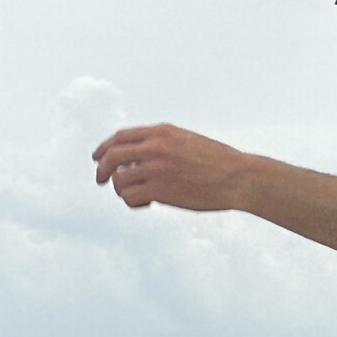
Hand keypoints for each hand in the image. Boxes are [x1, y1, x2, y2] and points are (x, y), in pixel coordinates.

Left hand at [92, 125, 248, 211]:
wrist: (238, 177)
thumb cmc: (216, 161)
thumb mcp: (185, 140)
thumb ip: (159, 143)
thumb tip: (132, 157)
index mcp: (161, 132)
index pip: (120, 136)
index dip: (104, 147)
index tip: (97, 157)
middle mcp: (155, 147)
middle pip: (112, 156)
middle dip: (102, 169)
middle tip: (100, 180)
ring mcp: (156, 169)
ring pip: (119, 180)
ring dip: (122, 190)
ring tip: (137, 194)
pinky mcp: (160, 191)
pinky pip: (130, 197)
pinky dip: (132, 202)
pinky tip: (145, 203)